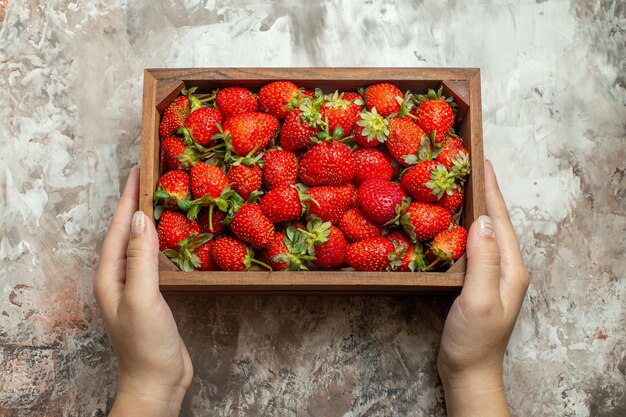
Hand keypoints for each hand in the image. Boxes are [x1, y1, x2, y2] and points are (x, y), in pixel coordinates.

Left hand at [94, 167, 192, 416]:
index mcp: (110, 276)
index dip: (127, 199)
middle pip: (125, 232)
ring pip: (140, 244)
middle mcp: (119, 278)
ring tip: (163, 199)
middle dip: (135, 204)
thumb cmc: (147, 343)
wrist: (158, 380)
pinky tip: (173, 238)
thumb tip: (139, 218)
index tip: (138, 171)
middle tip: (152, 178)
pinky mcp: (152, 295)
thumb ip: (140, 257)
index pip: (117, 228)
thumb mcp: (142, 297)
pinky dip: (162, 242)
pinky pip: (154, 259)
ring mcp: (135, 287)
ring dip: (149, 221)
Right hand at [438, 160, 528, 416]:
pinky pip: (472, 245)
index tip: (482, 162)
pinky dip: (462, 227)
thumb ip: (484, 260)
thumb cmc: (473, 340)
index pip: (502, 220)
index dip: (491, 190)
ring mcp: (492, 275)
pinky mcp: (477, 281)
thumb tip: (483, 221)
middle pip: (496, 222)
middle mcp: (506, 267)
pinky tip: (451, 223)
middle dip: (484, 192)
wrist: (468, 371)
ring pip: (484, 232)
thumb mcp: (478, 299)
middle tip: (468, 166)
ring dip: (474, 207)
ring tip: (460, 185)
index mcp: (511, 267)